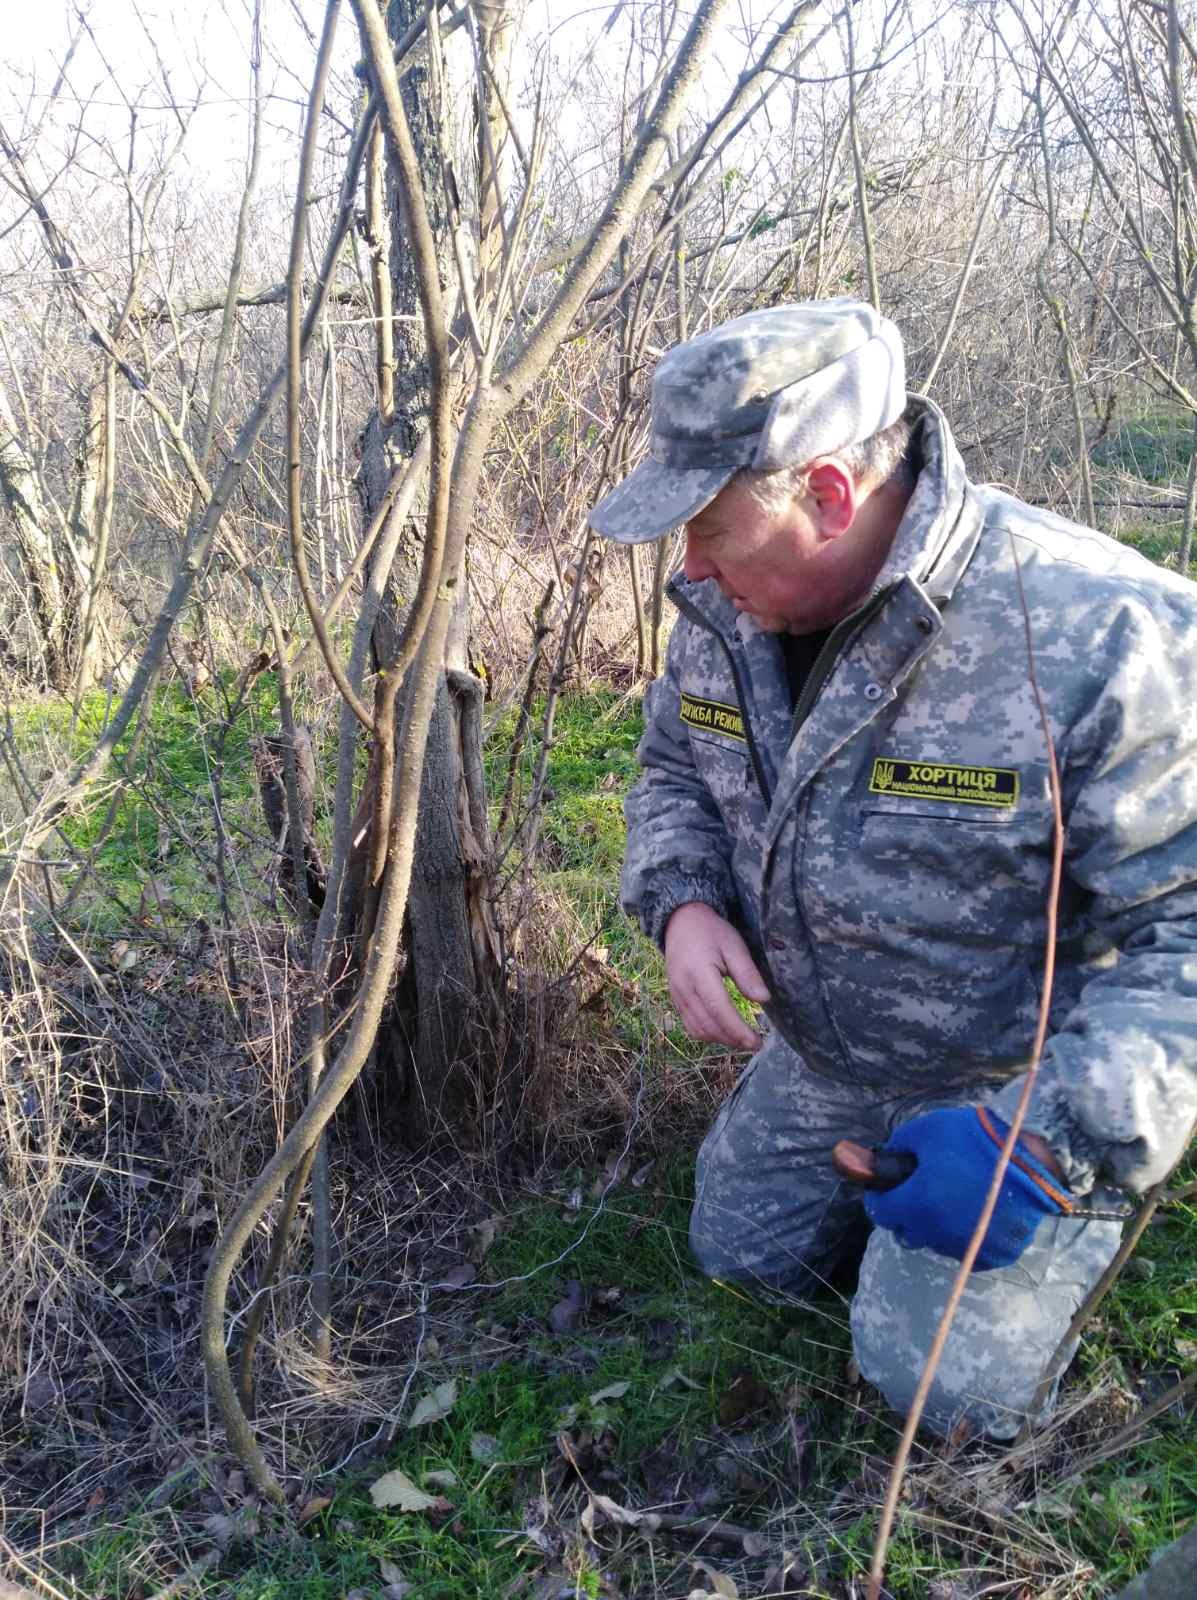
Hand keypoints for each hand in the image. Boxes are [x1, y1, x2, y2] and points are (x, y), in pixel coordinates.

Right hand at [664, 902, 769, 1050]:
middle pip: (708, 1025)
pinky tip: (724, 1032)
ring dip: (720, 1039)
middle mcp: (683, 988)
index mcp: (699, 973)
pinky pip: (690, 1024)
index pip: (719, 1009)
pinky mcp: (675, 999)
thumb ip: (747, 973)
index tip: (757, 1041)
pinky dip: (708, 1033)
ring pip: (697, 1029)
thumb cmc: (711, 931)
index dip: (738, 1030)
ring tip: (742, 1040)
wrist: (680, 922)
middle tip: (755, 1044)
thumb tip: (764, 999)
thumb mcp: (734, 945)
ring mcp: (676, 995)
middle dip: (732, 1039)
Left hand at [863, 1106, 1070, 1269]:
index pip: (879, 1212)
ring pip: (937, 1243)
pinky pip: (968, 1253)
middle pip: (906, 1232)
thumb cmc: (972, 1138)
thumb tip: (881, 1159)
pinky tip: (976, 1213)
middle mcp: (936, 1234)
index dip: (881, 1196)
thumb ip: (897, 1146)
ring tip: (955, 1198)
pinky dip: (966, 1238)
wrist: (1029, 1154)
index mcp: (914, 1206)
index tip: (889, 1186)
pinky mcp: (994, 1256)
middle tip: (924, 1189)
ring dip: (937, 1226)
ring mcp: (965, 1249)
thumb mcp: (925, 1131)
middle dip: (907, 1213)